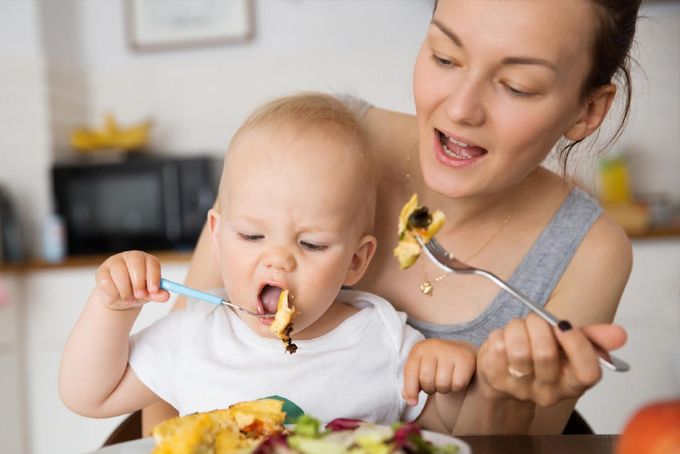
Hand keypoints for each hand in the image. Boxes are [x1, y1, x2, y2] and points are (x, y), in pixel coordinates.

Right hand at [93, 251, 169, 310]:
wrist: (119, 298)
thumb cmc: (137, 292)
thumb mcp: (149, 294)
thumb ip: (157, 294)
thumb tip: (166, 296)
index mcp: (146, 260)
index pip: (152, 263)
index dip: (153, 276)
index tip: (153, 290)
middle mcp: (131, 257)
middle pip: (135, 263)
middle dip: (139, 282)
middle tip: (140, 295)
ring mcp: (115, 261)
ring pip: (120, 273)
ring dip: (126, 290)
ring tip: (129, 298)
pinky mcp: (102, 270)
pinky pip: (107, 281)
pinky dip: (114, 292)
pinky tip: (117, 295)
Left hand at [402, 338, 476, 405]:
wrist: (461, 352)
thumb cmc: (437, 364)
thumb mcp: (421, 368)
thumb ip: (412, 383)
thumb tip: (410, 400)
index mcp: (419, 349)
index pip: (410, 372)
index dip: (410, 390)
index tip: (413, 402)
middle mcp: (433, 347)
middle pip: (426, 380)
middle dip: (430, 389)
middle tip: (435, 383)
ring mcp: (450, 351)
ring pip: (442, 384)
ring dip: (444, 389)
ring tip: (446, 381)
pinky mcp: (466, 358)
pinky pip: (458, 384)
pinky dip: (457, 387)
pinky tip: (457, 379)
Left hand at [476, 313, 626, 405]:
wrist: (505, 374)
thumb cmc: (540, 355)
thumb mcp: (569, 346)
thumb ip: (594, 338)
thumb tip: (620, 334)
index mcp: (573, 383)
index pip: (588, 373)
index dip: (578, 345)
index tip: (564, 325)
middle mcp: (548, 392)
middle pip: (546, 354)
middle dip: (539, 325)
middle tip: (535, 319)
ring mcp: (520, 388)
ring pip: (518, 349)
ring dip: (517, 327)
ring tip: (519, 328)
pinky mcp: (495, 379)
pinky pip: (496, 347)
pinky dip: (499, 334)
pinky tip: (504, 339)